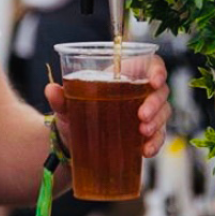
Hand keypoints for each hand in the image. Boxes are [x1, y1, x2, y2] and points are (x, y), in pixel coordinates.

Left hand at [45, 55, 170, 157]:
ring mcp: (146, 113)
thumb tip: (51, 90)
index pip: (152, 65)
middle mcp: (140, 92)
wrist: (74, 142)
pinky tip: (146, 150)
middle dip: (155, 103)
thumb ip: (61, 98)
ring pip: (163, 113)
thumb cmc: (76, 113)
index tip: (155, 81)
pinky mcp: (145, 134)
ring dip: (157, 123)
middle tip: (141, 115)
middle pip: (160, 91)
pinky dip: (155, 143)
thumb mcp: (67, 105)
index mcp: (126, 75)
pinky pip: (159, 136)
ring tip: (143, 132)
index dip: (158, 70)